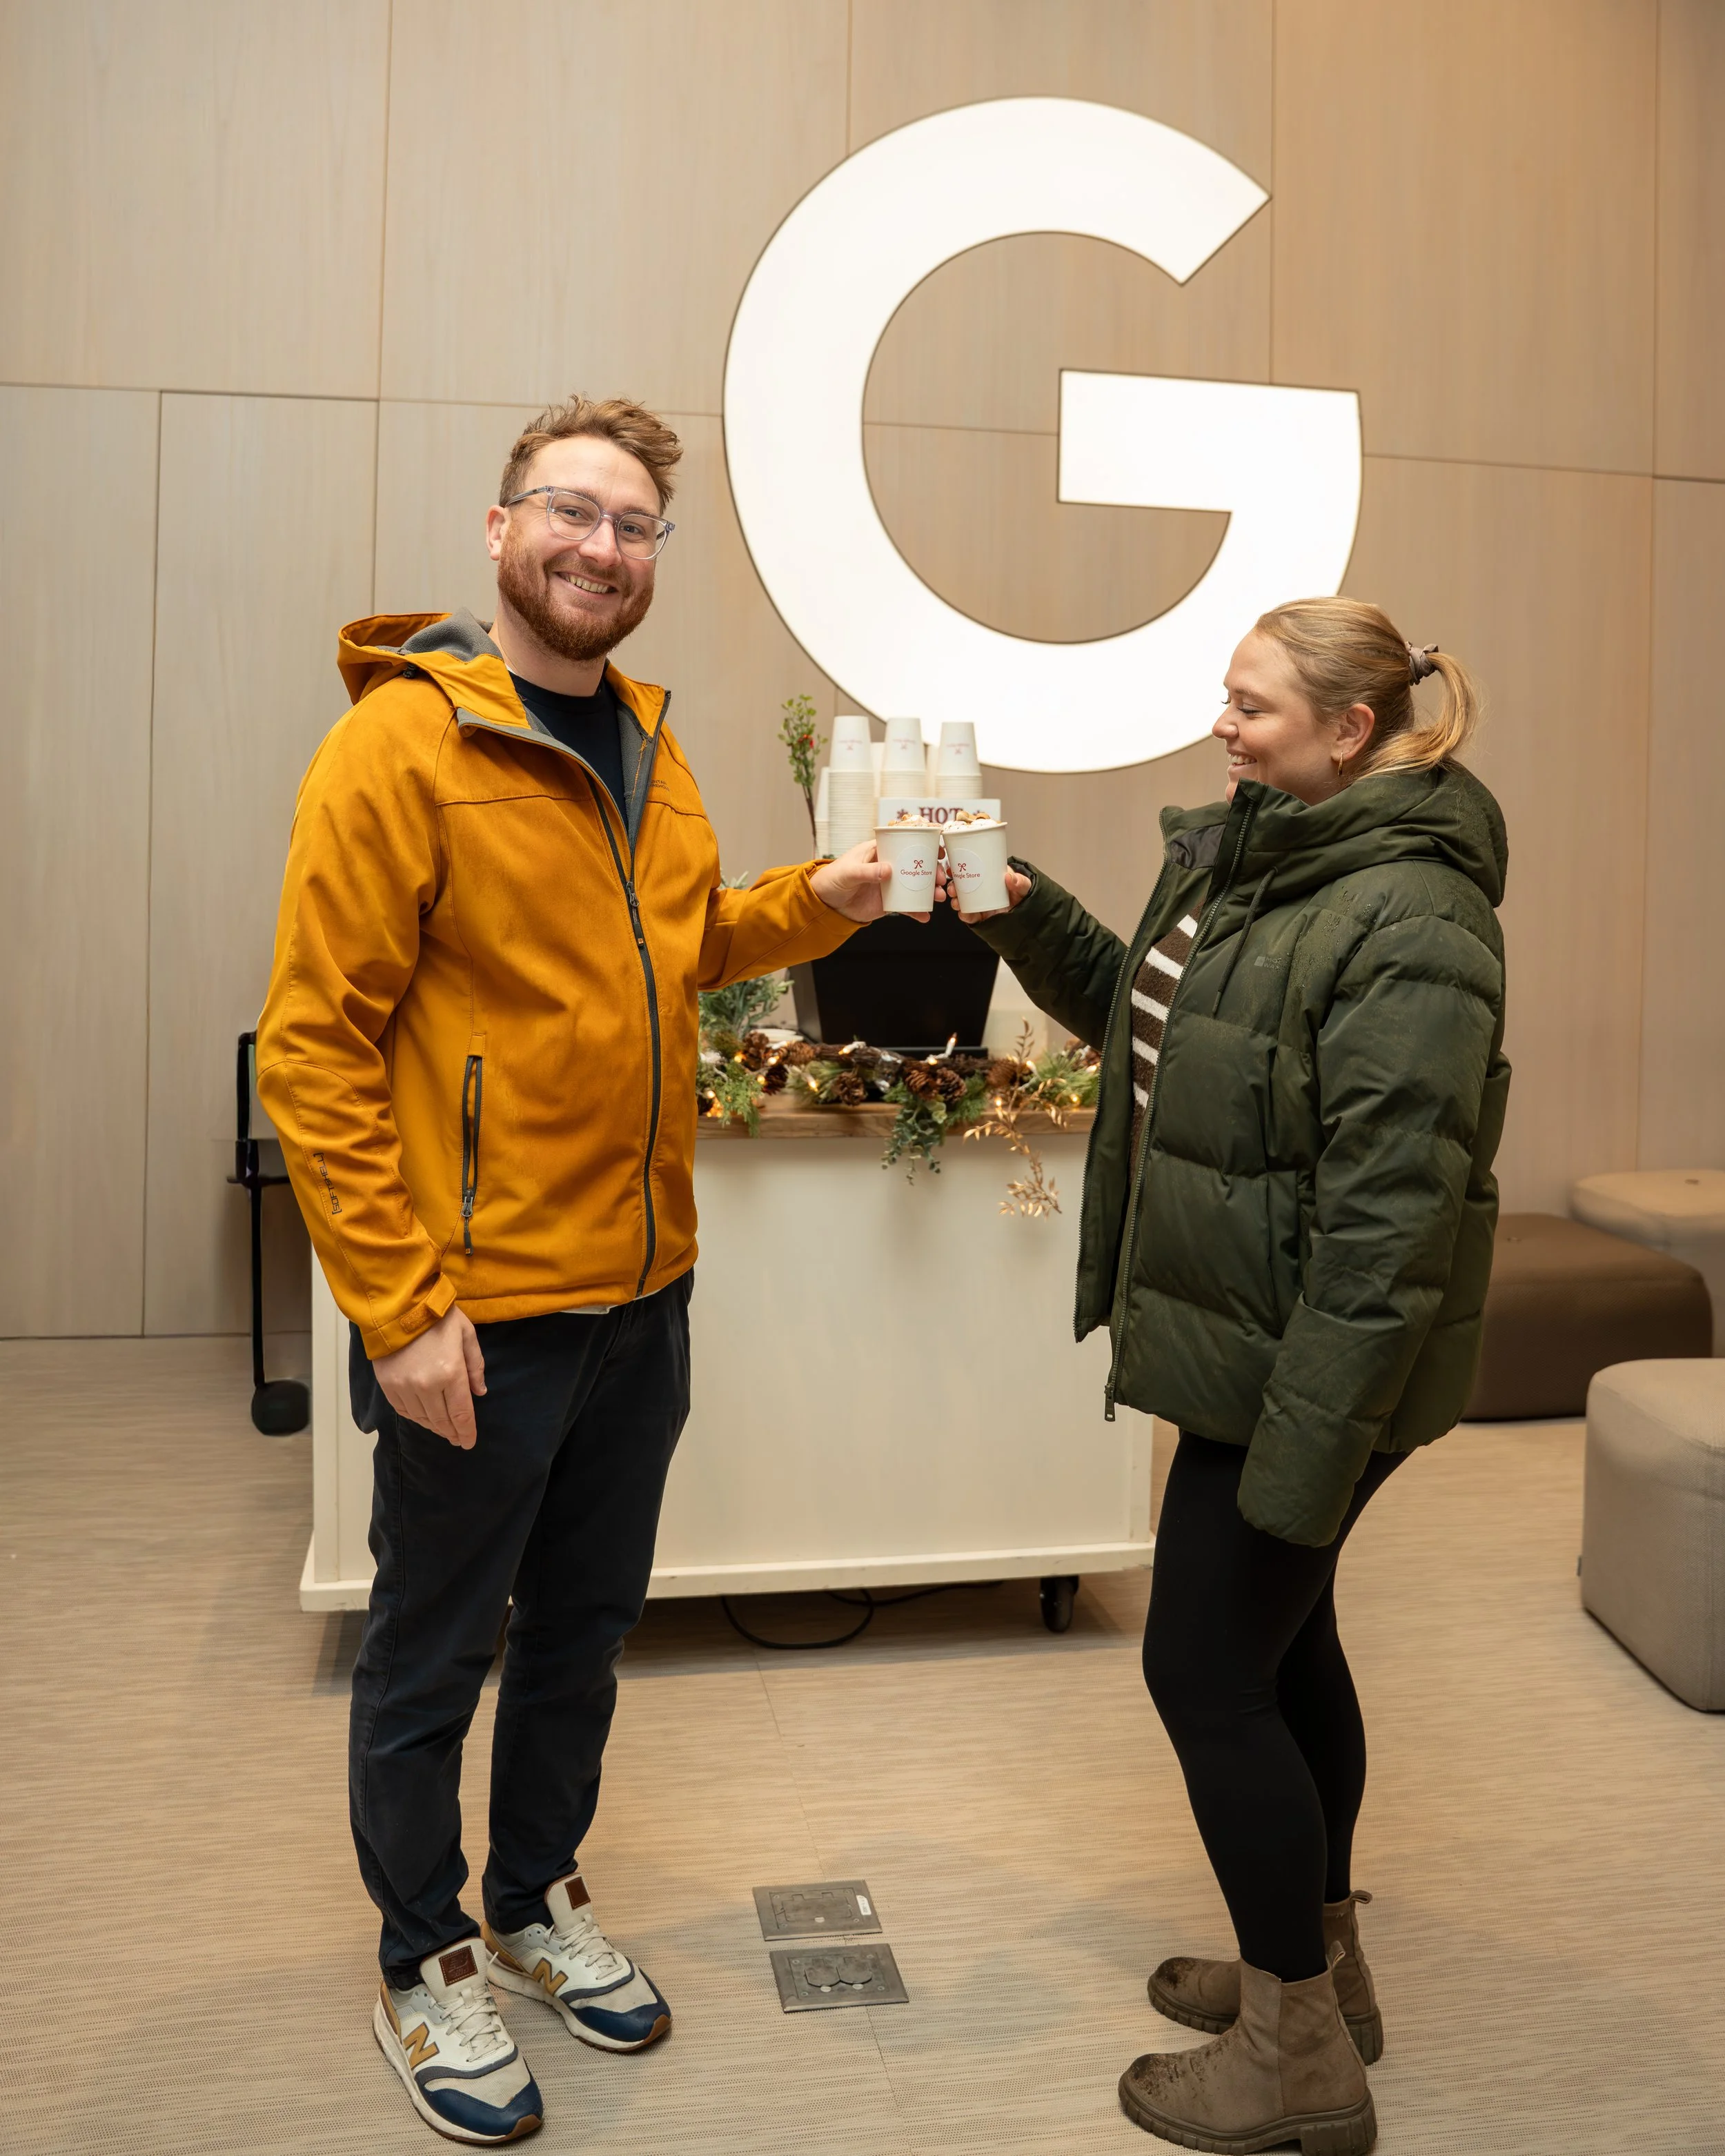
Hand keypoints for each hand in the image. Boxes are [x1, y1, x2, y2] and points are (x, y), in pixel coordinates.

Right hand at [373, 1304, 486, 1448]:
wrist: (398, 1306)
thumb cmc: (438, 1317)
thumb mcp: (466, 1334)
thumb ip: (475, 1366)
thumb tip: (480, 1392)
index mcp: (451, 1373)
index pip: (461, 1414)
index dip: (466, 1432)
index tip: (468, 1443)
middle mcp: (427, 1386)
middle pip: (441, 1421)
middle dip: (452, 1433)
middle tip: (458, 1439)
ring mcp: (404, 1387)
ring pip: (422, 1418)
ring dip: (434, 1427)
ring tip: (443, 1429)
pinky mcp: (387, 1385)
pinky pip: (403, 1410)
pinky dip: (415, 1417)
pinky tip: (423, 1418)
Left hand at [810, 839, 929, 923]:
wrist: (825, 904)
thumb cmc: (833, 879)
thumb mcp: (848, 873)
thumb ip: (868, 871)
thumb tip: (889, 870)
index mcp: (879, 850)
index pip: (905, 842)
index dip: (924, 844)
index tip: (939, 850)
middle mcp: (889, 865)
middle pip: (917, 864)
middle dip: (933, 871)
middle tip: (941, 880)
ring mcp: (890, 884)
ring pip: (916, 885)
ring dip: (930, 891)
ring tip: (939, 897)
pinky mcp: (889, 902)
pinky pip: (907, 905)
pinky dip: (917, 910)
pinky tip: (925, 916)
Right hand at [935, 857, 1030, 924]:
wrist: (1028, 917)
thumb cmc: (1024, 897)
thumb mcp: (1024, 886)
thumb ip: (1020, 882)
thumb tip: (1010, 878)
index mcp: (989, 877)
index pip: (971, 869)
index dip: (959, 868)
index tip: (952, 868)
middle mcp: (981, 889)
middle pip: (962, 886)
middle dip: (952, 886)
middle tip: (953, 888)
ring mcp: (980, 903)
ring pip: (962, 900)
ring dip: (956, 900)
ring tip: (956, 901)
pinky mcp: (980, 916)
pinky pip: (969, 916)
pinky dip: (964, 915)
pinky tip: (964, 913)